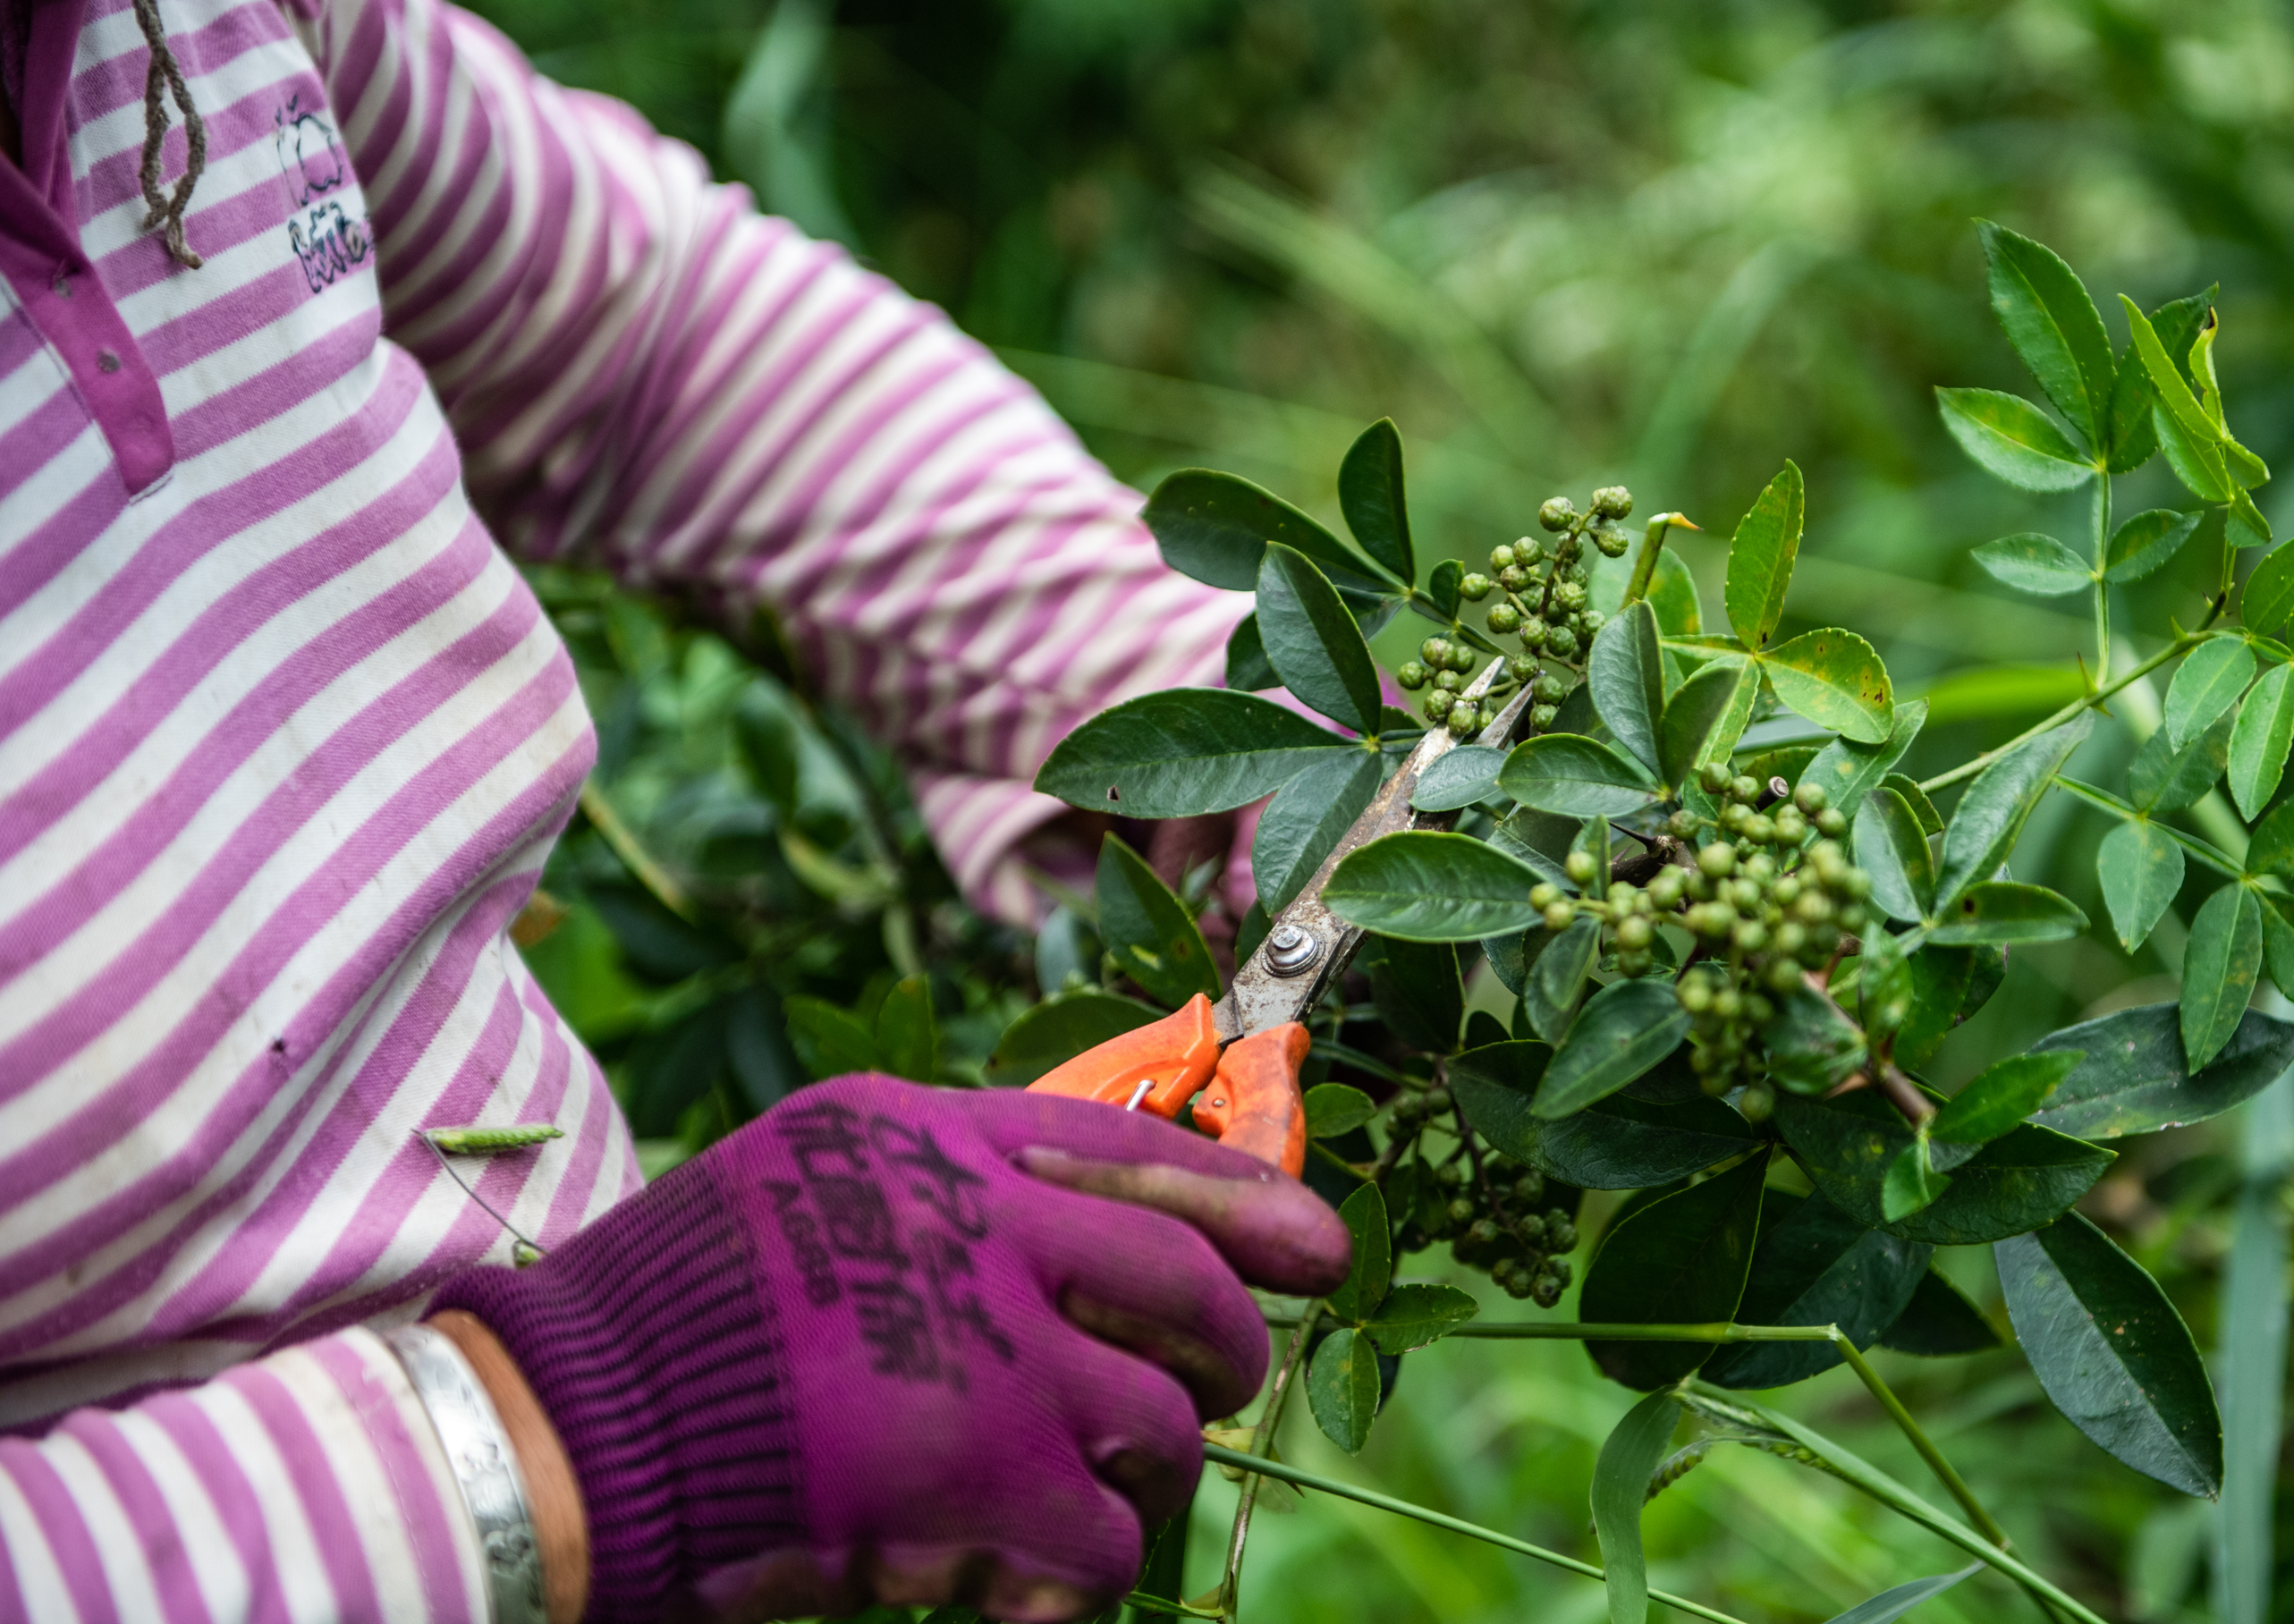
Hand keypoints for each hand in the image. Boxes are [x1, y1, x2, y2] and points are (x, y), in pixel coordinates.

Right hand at [434, 1077, 1350, 1623]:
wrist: (555, 1435)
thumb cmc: (661, 1328)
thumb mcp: (803, 1195)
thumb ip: (934, 1201)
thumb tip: (1074, 1252)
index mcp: (921, 1136)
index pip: (1124, 1140)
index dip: (1240, 1192)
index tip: (1319, 1242)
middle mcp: (969, 1219)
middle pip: (1181, 1275)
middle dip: (1225, 1343)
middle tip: (1213, 1387)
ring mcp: (983, 1347)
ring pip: (1160, 1422)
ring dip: (1144, 1480)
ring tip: (1085, 1510)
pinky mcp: (977, 1475)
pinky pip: (1105, 1543)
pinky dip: (1081, 1585)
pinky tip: (1020, 1594)